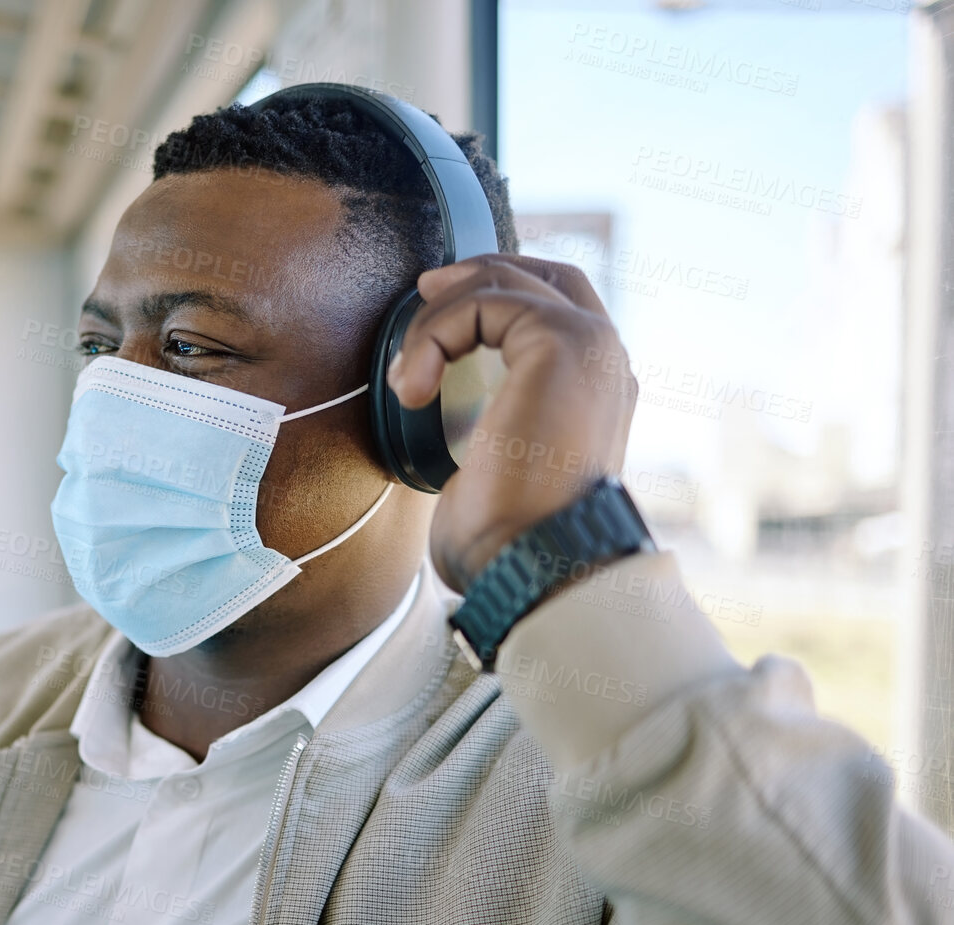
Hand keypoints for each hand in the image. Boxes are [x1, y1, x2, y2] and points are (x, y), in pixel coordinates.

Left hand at [386, 253, 637, 592]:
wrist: (532, 564)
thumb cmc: (505, 541)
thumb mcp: (490, 471)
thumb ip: (479, 429)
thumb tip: (432, 417)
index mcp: (596, 390)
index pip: (557, 310)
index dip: (497, 296)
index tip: (437, 313)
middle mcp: (604, 361)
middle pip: (545, 274)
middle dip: (479, 273)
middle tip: (425, 291)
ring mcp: (591, 346)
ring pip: (505, 281)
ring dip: (440, 317)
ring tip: (406, 379)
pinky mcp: (563, 342)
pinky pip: (486, 301)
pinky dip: (435, 334)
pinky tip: (413, 390)